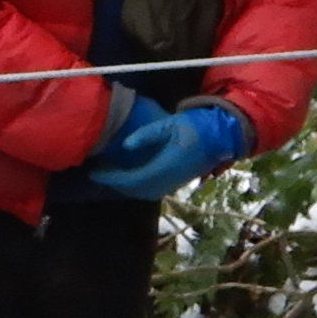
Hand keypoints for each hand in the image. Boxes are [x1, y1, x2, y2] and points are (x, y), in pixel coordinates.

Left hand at [76, 95, 248, 199]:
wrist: (222, 136)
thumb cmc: (196, 126)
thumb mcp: (170, 125)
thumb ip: (147, 135)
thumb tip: (126, 145)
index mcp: (166, 167)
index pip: (132, 179)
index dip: (112, 177)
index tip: (94, 171)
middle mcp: (169, 181)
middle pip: (136, 190)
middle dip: (115, 183)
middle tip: (97, 172)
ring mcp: (175, 184)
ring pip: (144, 193)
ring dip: (125, 187)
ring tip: (109, 174)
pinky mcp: (178, 183)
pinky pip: (153, 190)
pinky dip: (137, 186)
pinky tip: (129, 175)